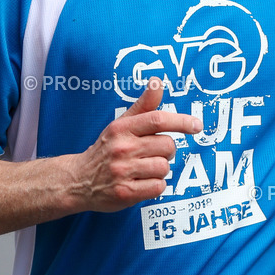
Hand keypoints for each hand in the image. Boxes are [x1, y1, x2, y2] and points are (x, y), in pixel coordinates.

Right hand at [73, 76, 201, 211]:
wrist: (78, 180)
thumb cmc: (106, 149)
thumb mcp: (120, 124)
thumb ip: (143, 106)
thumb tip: (157, 82)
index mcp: (121, 128)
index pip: (157, 119)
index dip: (181, 122)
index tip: (196, 126)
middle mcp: (121, 148)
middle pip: (167, 146)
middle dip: (167, 151)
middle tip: (153, 153)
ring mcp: (122, 171)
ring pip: (164, 167)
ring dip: (160, 169)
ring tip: (144, 169)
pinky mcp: (125, 193)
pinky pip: (158, 187)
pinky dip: (156, 185)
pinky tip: (142, 182)